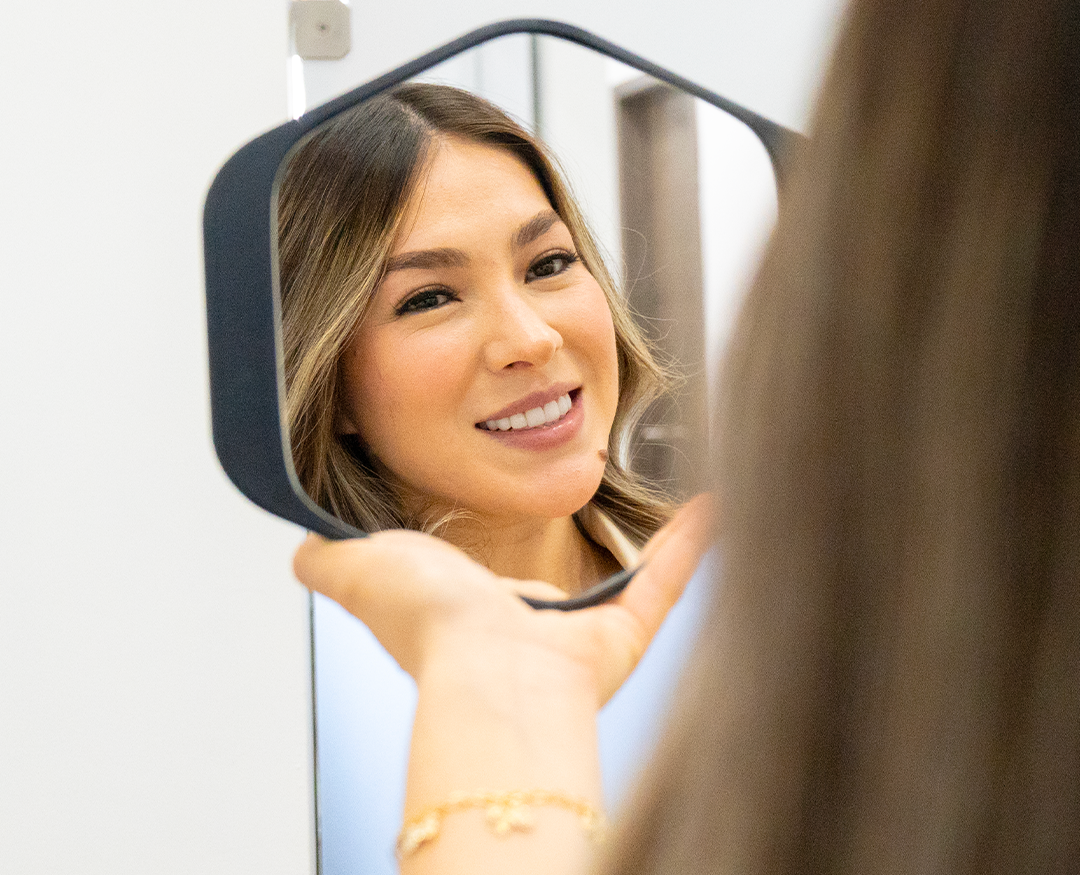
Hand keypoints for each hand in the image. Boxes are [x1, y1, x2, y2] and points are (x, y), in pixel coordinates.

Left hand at [292, 494, 712, 704]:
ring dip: (646, 544)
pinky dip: (688, 548)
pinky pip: (663, 583)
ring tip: (673, 497)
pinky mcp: (622, 634)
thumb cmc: (432, 626)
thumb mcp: (359, 570)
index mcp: (467, 613)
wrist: (491, 671)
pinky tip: (712, 506)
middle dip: (569, 546)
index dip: (486, 552)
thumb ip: (327, 560)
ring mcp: (579, 635)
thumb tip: (299, 549)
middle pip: (552, 586)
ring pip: (621, 583)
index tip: (505, 508)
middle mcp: (524, 628)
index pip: (481, 583)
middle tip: (591, 491)